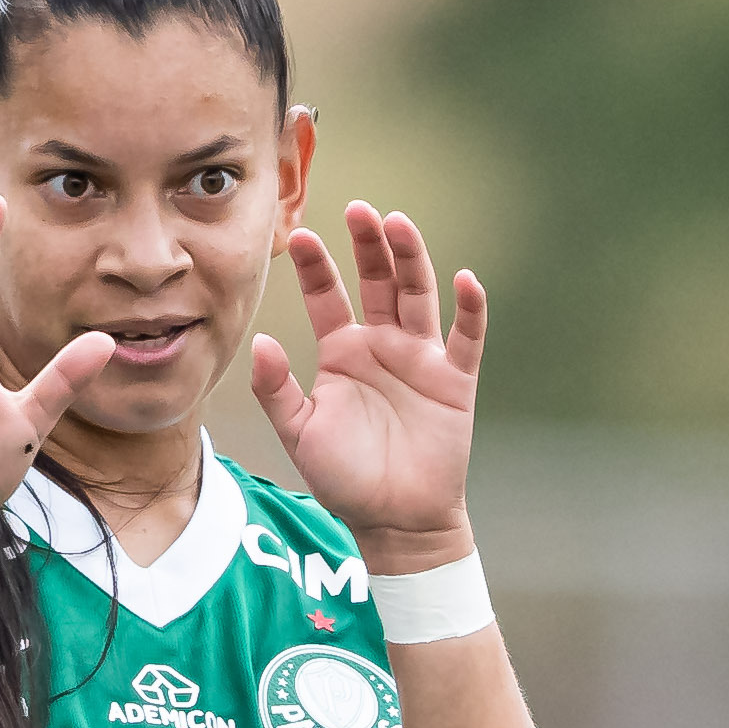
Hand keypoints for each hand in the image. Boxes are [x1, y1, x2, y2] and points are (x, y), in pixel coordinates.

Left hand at [249, 201, 483, 567]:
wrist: (394, 518)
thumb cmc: (343, 476)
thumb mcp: (299, 432)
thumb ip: (277, 389)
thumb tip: (260, 342)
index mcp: (341, 351)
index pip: (327, 295)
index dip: (315, 266)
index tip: (300, 237)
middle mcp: (381, 344)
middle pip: (377, 280)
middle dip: (368, 244)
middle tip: (358, 208)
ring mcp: (420, 357)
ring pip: (418, 295)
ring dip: (411, 259)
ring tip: (398, 224)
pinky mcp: (455, 379)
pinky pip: (466, 336)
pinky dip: (468, 308)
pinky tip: (463, 279)